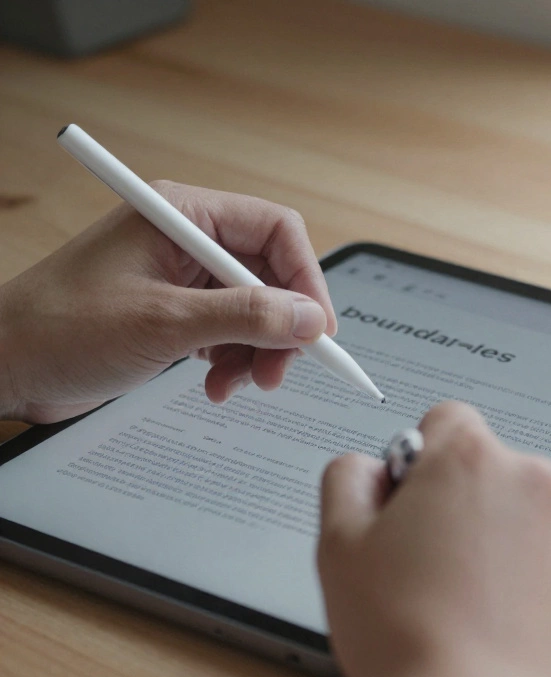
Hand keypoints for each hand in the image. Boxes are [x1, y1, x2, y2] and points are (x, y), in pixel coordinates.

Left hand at [0, 181, 335, 422]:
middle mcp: (186, 239)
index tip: (316, 329)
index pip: (276, 230)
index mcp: (182, 215)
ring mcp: (180, 276)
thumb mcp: (165, 324)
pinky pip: (229, 330)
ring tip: (237, 383)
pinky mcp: (173, 311)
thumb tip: (309, 319)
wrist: (1, 367)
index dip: (305, 279)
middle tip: (278, 370)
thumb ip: (245, 317)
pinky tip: (216, 384)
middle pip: (270, 273)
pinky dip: (233, 360)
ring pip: (255, 308)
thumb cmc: (57, 329)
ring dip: (257, 350)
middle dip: (281, 326)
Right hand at [317, 402, 550, 676]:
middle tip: (424, 564)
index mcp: (470, 458)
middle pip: (487, 470)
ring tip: (462, 602)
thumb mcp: (338, 547)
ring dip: (497, 542)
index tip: (405, 506)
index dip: (416, 463)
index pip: (444, 420)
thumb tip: (366, 469)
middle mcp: (532, 480)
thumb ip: (347, 481)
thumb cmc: (412, 640)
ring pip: (523, 516)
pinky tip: (497, 620)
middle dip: (457, 503)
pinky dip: (531, 580)